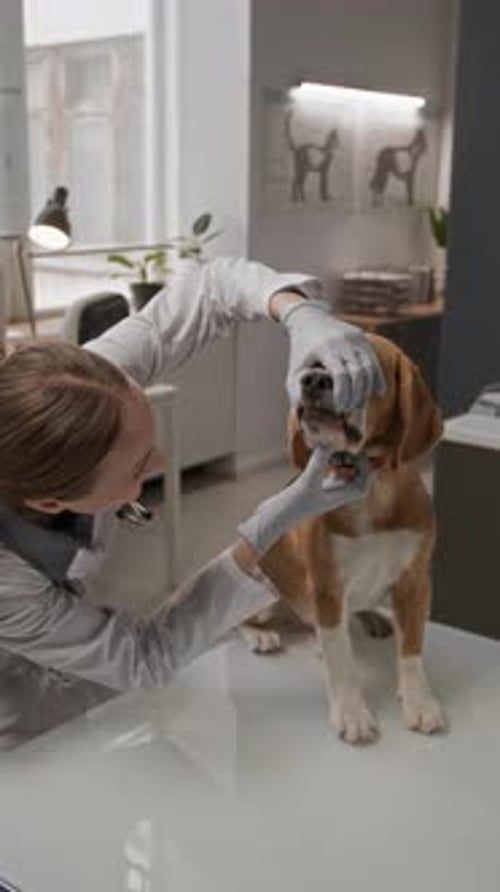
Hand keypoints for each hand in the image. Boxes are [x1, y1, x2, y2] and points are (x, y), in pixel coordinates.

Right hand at [238, 447, 369, 556]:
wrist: (274, 518)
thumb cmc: (292, 505)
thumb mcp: (307, 481)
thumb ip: (319, 462)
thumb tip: (330, 442)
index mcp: (338, 498)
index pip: (361, 487)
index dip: (366, 472)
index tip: (359, 454)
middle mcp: (333, 496)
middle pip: (355, 481)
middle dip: (356, 464)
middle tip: (348, 447)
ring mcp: (323, 492)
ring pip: (342, 477)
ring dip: (343, 463)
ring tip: (337, 449)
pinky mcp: (312, 488)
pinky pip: (328, 475)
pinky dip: (330, 464)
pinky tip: (325, 454)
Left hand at [281, 300, 384, 412]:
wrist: (310, 320)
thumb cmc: (301, 351)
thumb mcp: (294, 370)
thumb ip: (295, 391)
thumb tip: (302, 409)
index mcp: (324, 348)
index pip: (340, 375)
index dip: (343, 394)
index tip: (340, 408)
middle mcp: (343, 341)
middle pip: (358, 373)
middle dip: (356, 395)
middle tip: (350, 409)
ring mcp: (355, 339)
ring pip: (369, 367)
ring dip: (367, 389)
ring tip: (359, 404)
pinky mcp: (363, 339)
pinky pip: (374, 360)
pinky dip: (377, 377)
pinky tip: (378, 392)